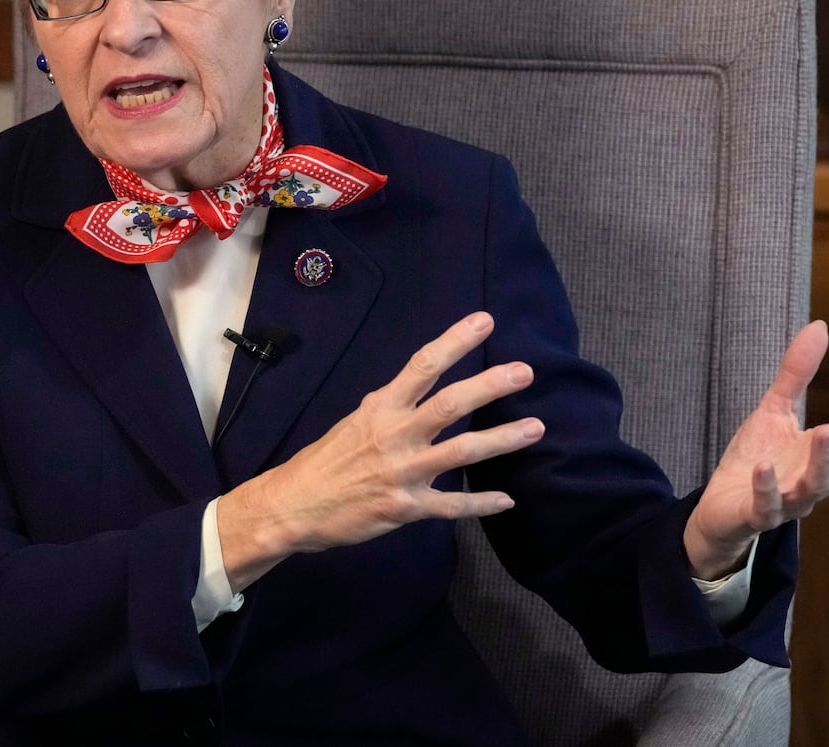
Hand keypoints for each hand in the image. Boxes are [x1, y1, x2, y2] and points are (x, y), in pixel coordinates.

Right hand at [217, 311, 544, 591]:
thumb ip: (390, 408)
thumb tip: (419, 391)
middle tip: (525, 372)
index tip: (485, 321)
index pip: (423, 366)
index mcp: (380, 408)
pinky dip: (481, 503)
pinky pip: (451, 505)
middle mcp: (394, 435)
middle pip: (450, 404)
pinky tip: (507, 500)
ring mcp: (402, 472)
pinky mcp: (405, 508)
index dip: (455, 341)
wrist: (293, 506)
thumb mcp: (354, 422)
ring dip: (502, 440)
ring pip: (461, 452)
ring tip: (536, 428)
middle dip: (490, 386)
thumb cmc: (325, 461)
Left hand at [683, 320, 828, 577]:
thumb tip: (821, 326)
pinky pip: (767, 506)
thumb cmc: (756, 459)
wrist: (719, 509)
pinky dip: (767, 488)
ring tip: (823, 429)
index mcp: (824, 454)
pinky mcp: (758, 515)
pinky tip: (764, 466)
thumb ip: (798, 374)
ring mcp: (788, 500)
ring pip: (816, 486)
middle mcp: (816, 479)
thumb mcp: (775, 410)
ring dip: (822, 461)